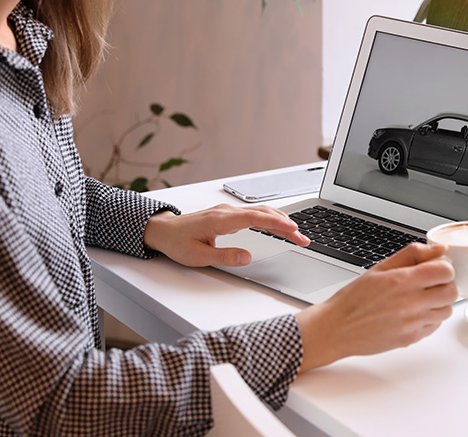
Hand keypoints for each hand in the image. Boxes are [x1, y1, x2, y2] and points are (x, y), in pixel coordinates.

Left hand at [142, 203, 309, 266]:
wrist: (163, 230)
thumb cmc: (178, 243)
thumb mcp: (199, 256)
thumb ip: (225, 256)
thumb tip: (248, 256)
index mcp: (221, 220)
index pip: (257, 219)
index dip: (278, 224)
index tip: (295, 231)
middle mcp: (227, 211)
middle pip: (264, 214)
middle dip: (287, 225)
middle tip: (304, 238)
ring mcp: (228, 211)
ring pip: (260, 211)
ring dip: (280, 221)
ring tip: (297, 233)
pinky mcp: (227, 214)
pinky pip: (254, 213)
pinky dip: (270, 218)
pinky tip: (278, 224)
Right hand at [295, 243, 456, 371]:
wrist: (337, 328)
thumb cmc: (354, 298)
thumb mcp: (379, 268)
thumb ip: (412, 255)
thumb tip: (439, 249)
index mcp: (400, 281)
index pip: (445, 271)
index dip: (443, 267)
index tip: (434, 269)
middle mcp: (409, 303)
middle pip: (451, 292)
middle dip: (445, 284)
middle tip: (431, 283)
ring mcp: (411, 323)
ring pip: (446, 310)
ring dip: (439, 303)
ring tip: (421, 299)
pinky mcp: (411, 339)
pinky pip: (434, 326)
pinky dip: (430, 318)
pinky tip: (413, 313)